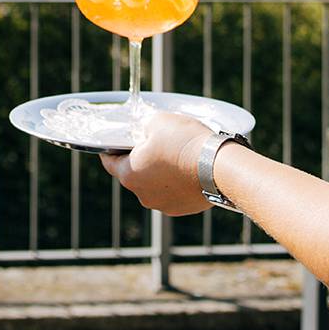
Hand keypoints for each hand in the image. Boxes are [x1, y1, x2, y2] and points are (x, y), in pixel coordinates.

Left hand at [99, 112, 214, 215]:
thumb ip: (144, 126)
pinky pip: (174, 192)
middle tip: (155, 143)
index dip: (110, 149)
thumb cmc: (185, 143)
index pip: (110, 162)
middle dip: (142, 159)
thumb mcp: (158, 121)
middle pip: (135, 174)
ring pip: (155, 185)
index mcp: (129, 174)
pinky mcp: (183, 208)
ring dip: (161, 173)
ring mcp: (163, 205)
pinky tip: (189, 168)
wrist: (218, 167)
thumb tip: (144, 131)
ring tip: (176, 155)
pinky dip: (178, 182)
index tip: (113, 143)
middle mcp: (142, 195)